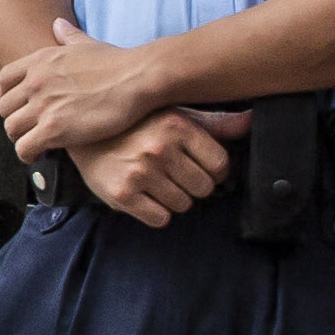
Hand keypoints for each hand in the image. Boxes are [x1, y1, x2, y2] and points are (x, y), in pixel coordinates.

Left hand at [0, 17, 174, 159]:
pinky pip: (24, 147)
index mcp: (40, 60)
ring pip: (11, 128)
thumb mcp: (87, 44)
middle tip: (28, 129)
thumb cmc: (120, 63)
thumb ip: (68, 36)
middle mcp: (36, 81)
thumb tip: (57, 24)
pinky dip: (27, 154)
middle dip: (14, 119)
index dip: (7, 96)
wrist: (139, 79)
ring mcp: (43, 105)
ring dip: (20, 138)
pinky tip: (39, 156)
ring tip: (34, 145)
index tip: (17, 107)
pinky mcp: (53, 129)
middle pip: (4, 106)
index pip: (4, 79)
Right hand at [71, 110, 251, 227]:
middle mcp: (160, 148)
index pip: (221, 165)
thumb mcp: (177, 115)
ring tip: (157, 182)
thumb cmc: (138, 124)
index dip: (213, 170)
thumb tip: (251, 122)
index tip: (198, 166)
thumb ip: (216, 123)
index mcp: (178, 126)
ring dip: (174, 198)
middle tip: (174, 173)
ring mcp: (140, 173)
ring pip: (183, 205)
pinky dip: (156, 212)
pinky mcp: (122, 194)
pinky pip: (160, 218)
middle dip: (193, 185)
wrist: (84, 133)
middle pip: (204, 188)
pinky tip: (145, 195)